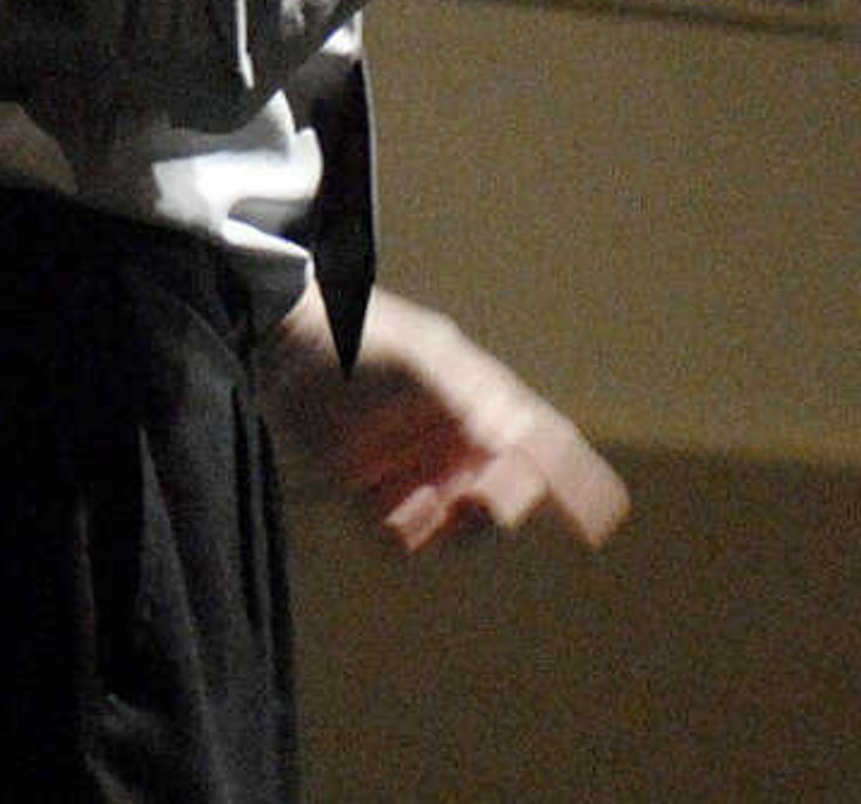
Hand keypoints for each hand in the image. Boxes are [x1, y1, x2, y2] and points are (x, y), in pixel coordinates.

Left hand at [266, 282, 628, 551]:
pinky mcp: (370, 494)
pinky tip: (386, 510)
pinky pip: (403, 538)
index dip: (577, 485)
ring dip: (450, 529)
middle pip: (504, 501)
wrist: (273, 337)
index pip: (545, 449)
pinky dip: (404, 534)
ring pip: (458, 529)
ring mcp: (416, 472)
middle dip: (498, 510)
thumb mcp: (419, 359)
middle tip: (479, 499)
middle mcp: (457, 445)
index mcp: (484, 404)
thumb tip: (509, 443)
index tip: (600, 522)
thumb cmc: (355, 336)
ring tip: (425, 505)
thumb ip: (467, 401)